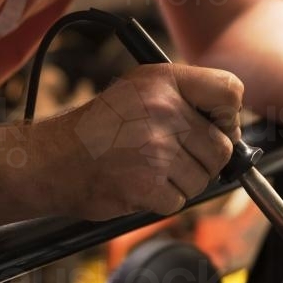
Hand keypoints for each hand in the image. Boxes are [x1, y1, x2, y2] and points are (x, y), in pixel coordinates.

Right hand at [50, 63, 242, 219]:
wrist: (51, 160)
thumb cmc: (98, 128)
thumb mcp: (140, 89)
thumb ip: (185, 98)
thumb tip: (231, 129)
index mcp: (165, 80)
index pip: (230, 91)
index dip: (228, 116)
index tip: (214, 126)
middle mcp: (163, 109)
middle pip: (221, 147)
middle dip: (203, 160)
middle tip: (173, 157)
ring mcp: (156, 148)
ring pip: (203, 178)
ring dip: (181, 182)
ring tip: (148, 168)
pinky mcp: (148, 184)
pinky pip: (179, 201)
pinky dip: (161, 200)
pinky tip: (137, 184)